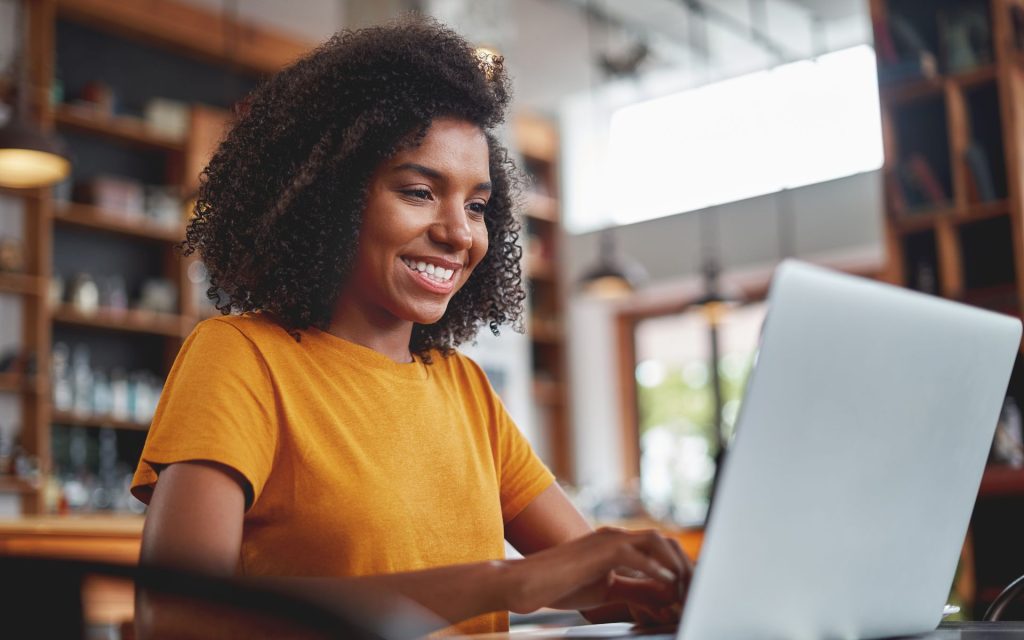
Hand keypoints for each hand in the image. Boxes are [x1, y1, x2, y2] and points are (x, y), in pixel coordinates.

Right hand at [503, 527, 691, 615]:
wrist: (529, 583)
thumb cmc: (561, 585)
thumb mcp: (606, 589)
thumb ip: (635, 590)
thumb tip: (663, 596)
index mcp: (616, 543)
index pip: (659, 548)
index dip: (678, 567)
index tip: (689, 590)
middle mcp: (616, 535)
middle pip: (664, 541)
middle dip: (684, 565)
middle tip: (694, 590)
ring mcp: (608, 539)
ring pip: (656, 542)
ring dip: (675, 565)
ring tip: (684, 588)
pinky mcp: (601, 550)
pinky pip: (637, 555)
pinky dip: (657, 569)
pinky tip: (668, 584)